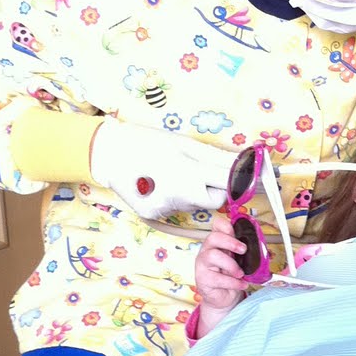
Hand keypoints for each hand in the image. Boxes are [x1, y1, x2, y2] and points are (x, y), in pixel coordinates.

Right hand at [89, 121, 228, 218]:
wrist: (108, 152)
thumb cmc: (147, 141)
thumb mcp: (184, 142)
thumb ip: (215, 156)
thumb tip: (241, 163)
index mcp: (189, 172)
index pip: (228, 183)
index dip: (239, 179)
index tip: (247, 176)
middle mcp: (179, 195)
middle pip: (214, 201)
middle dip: (213, 188)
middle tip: (198, 172)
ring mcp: (166, 208)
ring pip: (194, 204)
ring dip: (191, 192)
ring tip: (172, 175)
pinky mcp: (154, 214)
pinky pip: (175, 208)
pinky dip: (173, 198)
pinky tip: (159, 184)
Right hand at [193, 214, 255, 331]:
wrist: (224, 297)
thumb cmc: (231, 276)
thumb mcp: (239, 260)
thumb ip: (243, 251)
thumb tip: (258, 245)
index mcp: (217, 243)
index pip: (217, 225)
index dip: (226, 226)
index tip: (238, 233)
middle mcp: (207, 251)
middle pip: (213, 237)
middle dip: (230, 242)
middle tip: (243, 250)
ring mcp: (202, 265)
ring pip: (212, 256)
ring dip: (231, 265)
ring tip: (241, 273)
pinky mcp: (202, 280)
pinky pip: (217, 278)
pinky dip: (233, 282)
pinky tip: (241, 284)